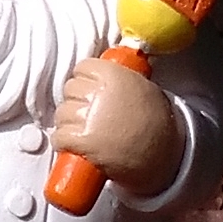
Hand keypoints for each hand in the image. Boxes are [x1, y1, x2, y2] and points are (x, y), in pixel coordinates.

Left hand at [53, 57, 183, 198]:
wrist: (162, 153)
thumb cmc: (156, 121)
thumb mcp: (142, 86)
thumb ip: (120, 76)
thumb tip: (102, 74)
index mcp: (113, 74)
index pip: (82, 67)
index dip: (83, 79)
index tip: (87, 88)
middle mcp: (99, 92)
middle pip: (69, 90)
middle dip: (75, 101)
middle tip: (86, 113)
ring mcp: (89, 116)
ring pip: (62, 114)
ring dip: (67, 122)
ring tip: (80, 130)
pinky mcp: (83, 140)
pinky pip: (60, 136)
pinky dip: (62, 142)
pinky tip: (70, 144)